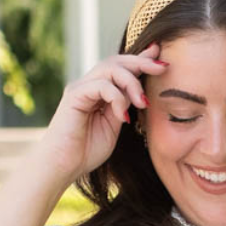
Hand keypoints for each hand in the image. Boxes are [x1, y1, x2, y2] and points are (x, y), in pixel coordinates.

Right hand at [35, 42, 167, 186]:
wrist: (63, 166)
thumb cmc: (87, 151)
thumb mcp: (114, 127)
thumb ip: (124, 107)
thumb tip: (138, 93)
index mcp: (100, 91)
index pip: (122, 68)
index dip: (141, 60)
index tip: (162, 59)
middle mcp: (89, 84)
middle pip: (117, 61)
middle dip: (142, 62)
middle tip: (162, 67)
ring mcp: (81, 87)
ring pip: (110, 68)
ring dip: (132, 83)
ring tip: (143, 102)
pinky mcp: (75, 94)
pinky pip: (102, 86)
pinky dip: (117, 98)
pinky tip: (123, 116)